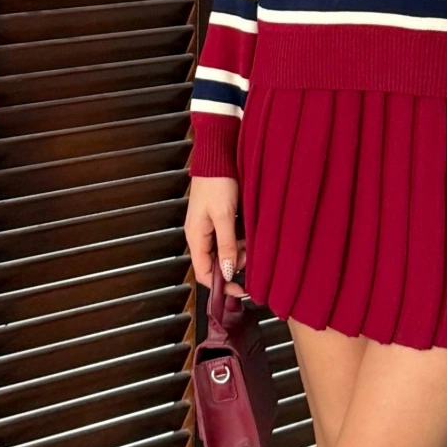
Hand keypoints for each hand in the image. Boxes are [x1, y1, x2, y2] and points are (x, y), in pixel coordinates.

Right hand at [184, 176, 246, 297]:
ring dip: (239, 249)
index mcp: (195, 237)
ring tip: (251, 239)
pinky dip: (239, 238)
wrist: (217, 155)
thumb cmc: (217, 182)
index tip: (241, 291)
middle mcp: (199, 234)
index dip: (221, 285)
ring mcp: (208, 225)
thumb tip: (227, 273)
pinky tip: (249, 230)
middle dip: (234, 264)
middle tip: (251, 256)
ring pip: (224, 249)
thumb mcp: (224, 216)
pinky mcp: (218, 216)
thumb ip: (226, 245)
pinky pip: (228, 236)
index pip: (204, 273)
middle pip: (215, 262)